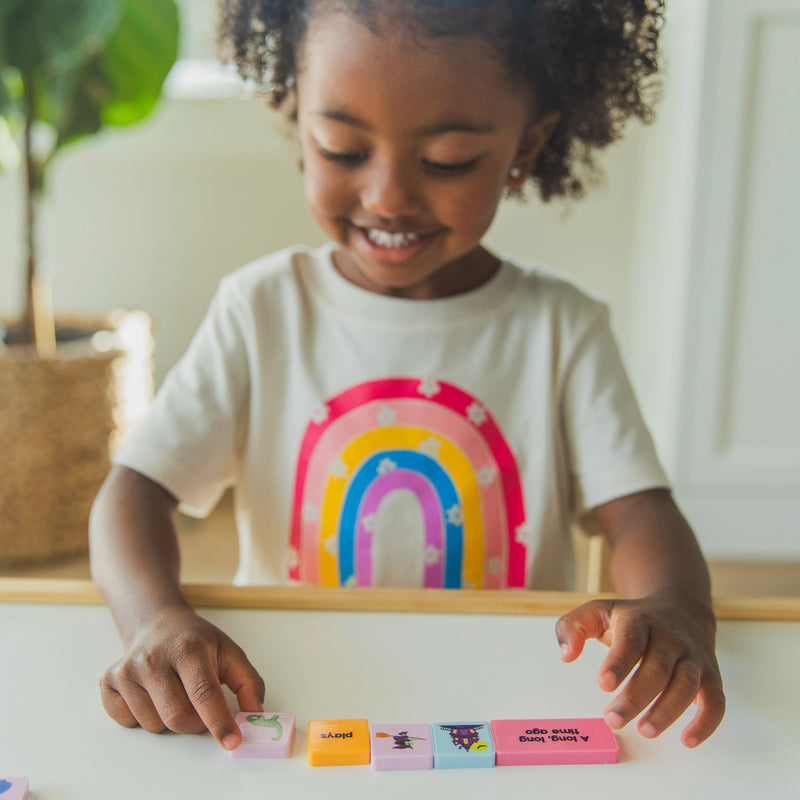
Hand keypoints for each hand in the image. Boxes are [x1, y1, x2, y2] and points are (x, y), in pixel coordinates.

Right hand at [99, 605, 264, 749]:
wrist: (157, 623)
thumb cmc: (195, 641)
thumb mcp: (229, 652)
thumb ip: (248, 682)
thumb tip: (255, 713)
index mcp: (188, 648)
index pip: (204, 693)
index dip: (218, 721)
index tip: (231, 741)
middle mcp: (154, 658)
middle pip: (177, 717)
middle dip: (195, 724)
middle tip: (202, 709)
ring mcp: (127, 670)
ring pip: (153, 725)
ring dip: (169, 720)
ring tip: (175, 692)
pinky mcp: (109, 681)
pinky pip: (127, 722)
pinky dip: (143, 717)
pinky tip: (151, 694)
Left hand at [555, 597, 724, 747]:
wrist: (679, 608)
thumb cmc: (632, 618)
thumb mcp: (598, 612)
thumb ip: (572, 627)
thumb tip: (566, 655)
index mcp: (640, 620)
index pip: (631, 641)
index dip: (619, 662)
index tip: (604, 683)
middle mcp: (670, 638)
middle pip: (657, 668)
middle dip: (636, 697)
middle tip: (613, 719)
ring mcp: (693, 657)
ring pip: (686, 684)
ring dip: (667, 711)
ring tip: (645, 730)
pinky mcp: (710, 676)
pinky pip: (716, 701)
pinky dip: (706, 722)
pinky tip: (687, 740)